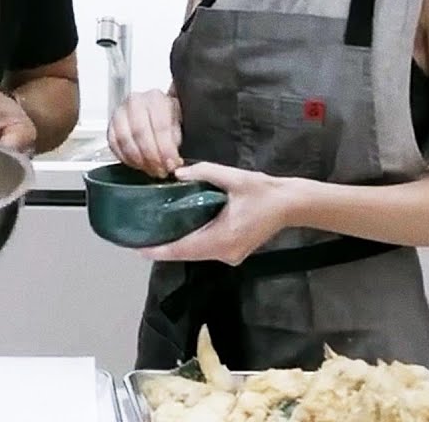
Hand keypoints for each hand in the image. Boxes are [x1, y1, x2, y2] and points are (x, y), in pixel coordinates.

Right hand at [107, 89, 182, 177]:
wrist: (153, 113)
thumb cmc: (167, 118)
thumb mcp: (179, 125)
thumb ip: (175, 142)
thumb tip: (173, 162)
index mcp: (156, 98)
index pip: (160, 125)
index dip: (166, 149)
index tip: (171, 164)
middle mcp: (135, 102)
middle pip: (140, 132)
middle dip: (152, 156)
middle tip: (161, 170)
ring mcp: (119, 112)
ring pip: (125, 140)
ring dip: (138, 160)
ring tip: (151, 169)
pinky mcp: (110, 125)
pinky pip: (114, 145)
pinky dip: (126, 159)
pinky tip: (138, 164)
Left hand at [140, 162, 295, 265]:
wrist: (291, 204)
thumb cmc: (263, 192)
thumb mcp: (234, 177)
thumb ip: (204, 172)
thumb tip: (176, 173)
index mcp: (223, 238)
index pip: (184, 249)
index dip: (159, 251)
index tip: (138, 249)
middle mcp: (225, 253)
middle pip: (186, 254)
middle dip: (162, 249)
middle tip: (138, 238)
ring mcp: (230, 256)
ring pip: (195, 254)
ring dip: (176, 246)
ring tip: (152, 235)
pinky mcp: (233, 252)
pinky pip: (205, 251)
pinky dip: (190, 243)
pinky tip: (176, 232)